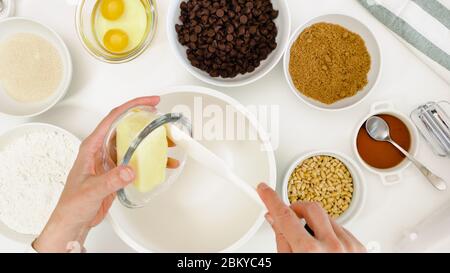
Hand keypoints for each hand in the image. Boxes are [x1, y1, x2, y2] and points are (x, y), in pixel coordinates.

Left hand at [33, 96, 176, 252]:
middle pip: (128, 127)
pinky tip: (162, 164)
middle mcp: (102, 149)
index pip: (114, 117)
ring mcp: (111, 160)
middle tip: (165, 122)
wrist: (73, 221)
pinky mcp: (118, 171)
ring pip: (135, 143)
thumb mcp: (91, 190)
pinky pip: (137, 160)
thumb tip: (129, 169)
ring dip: (153, 142)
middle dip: (148, 123)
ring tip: (169, 143)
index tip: (150, 103)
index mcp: (93, 146)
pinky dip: (151, 160)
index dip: (133, 106)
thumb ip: (110, 180)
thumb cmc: (72, 204)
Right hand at [257, 183, 364, 252]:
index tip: (264, 190)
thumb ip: (282, 242)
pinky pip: (341, 229)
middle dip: (296, 208)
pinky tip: (326, 249)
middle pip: (310, 207)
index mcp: (310, 253)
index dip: (271, 199)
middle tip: (289, 217)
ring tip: (311, 245)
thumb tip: (275, 220)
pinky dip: (330, 234)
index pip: (284, 216)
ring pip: (327, 218)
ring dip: (315, 225)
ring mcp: (350, 247)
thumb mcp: (290, 266)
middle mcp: (332, 247)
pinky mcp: (360, 248)